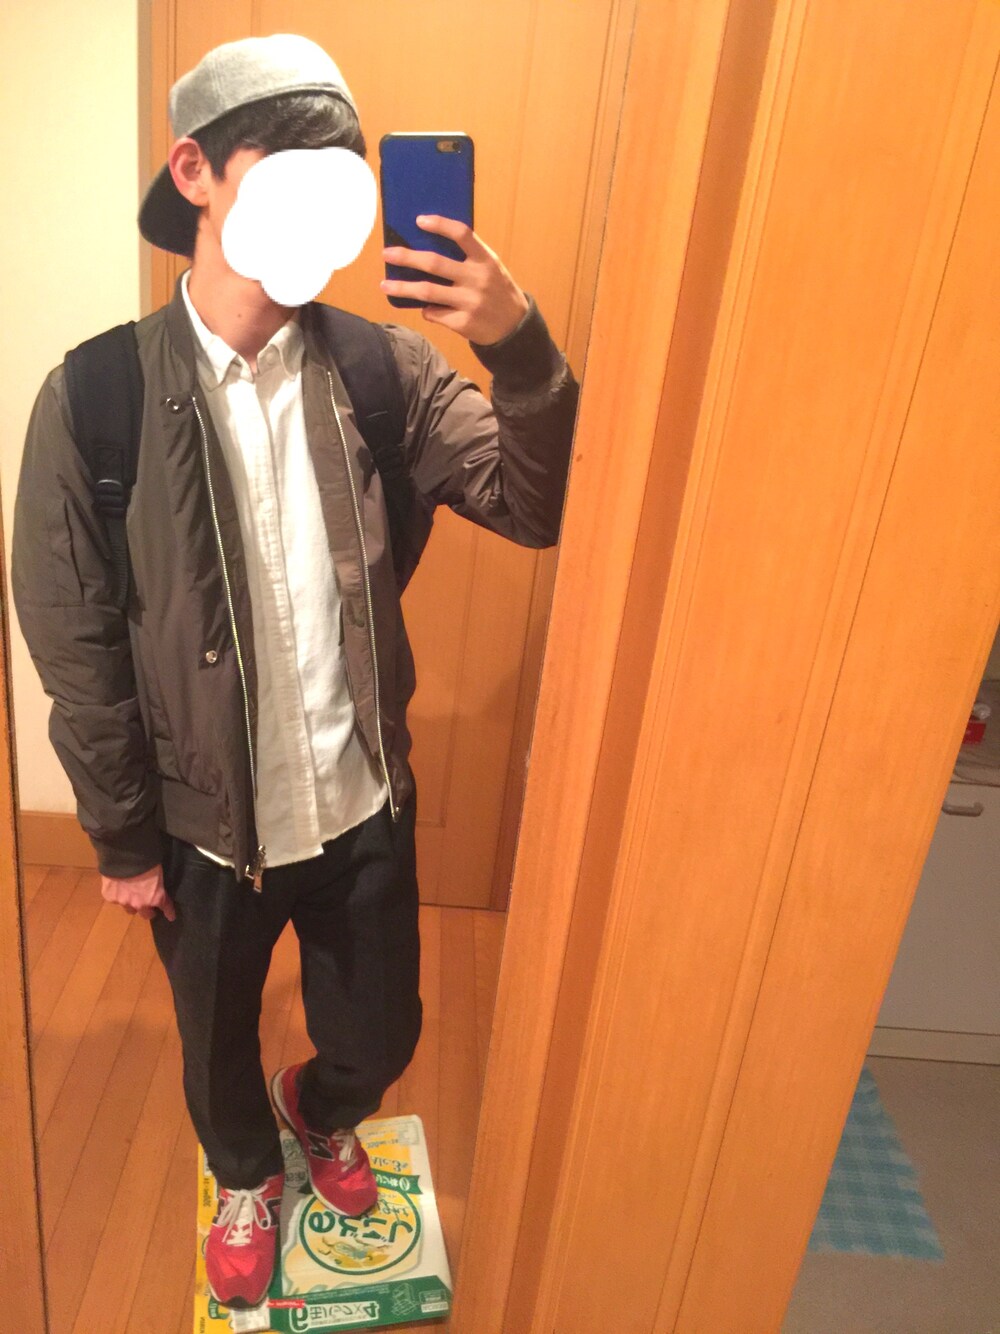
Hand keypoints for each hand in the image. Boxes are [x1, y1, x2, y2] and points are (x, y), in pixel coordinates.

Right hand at [101, 864, 175, 920]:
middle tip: (148, 907)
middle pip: (145, 914)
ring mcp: (124, 902)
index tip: (171, 916)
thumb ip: (157, 885)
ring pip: (129, 909)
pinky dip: (117, 894)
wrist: (124, 855)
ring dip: (132, 904)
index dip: (169, 912)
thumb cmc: (147, 860)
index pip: (166, 908)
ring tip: (131, 896)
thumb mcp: (158, 872)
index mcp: (156, 897)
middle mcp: (140, 904)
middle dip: (148, 911)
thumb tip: (155, 886)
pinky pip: (115, 899)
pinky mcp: (110, 897)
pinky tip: (117, 885)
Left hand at [381, 216, 529, 344]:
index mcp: (485, 260)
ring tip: (385, 285)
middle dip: (407, 257)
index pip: (462, 234)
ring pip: (427, 292)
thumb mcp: (491, 268)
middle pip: (435, 264)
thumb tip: (427, 244)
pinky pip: (434, 313)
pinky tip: (425, 308)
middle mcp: (477, 279)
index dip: (440, 224)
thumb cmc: (497, 291)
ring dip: (403, 288)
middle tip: (387, 254)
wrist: (514, 328)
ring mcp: (470, 302)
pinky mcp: (463, 323)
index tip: (419, 220)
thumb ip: (468, 256)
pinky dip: (426, 310)